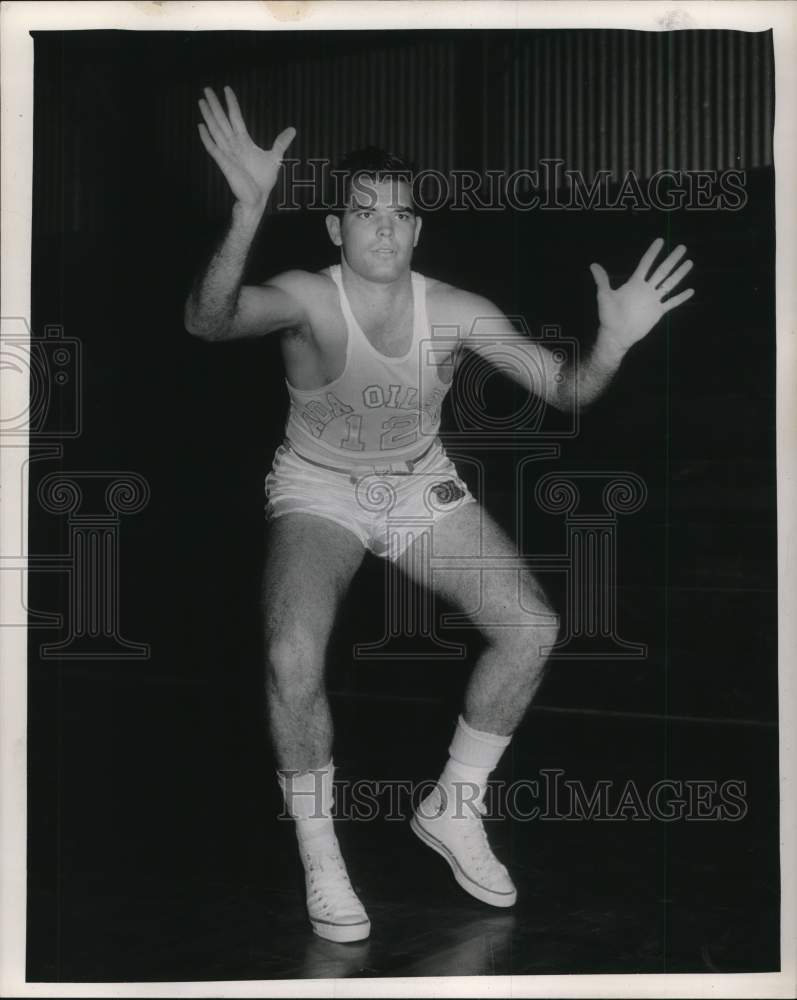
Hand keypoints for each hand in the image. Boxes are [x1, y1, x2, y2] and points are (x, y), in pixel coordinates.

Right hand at [197, 85, 295, 211]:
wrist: (257, 198)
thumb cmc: (263, 180)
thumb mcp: (275, 157)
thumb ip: (281, 142)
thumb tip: (292, 130)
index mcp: (244, 142)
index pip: (236, 118)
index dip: (231, 103)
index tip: (226, 89)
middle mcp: (234, 145)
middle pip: (222, 120)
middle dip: (215, 104)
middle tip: (207, 89)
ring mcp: (228, 153)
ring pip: (216, 130)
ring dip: (208, 116)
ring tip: (201, 101)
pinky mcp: (224, 163)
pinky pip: (213, 148)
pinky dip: (207, 138)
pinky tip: (200, 126)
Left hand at [590, 238, 694, 350]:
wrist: (616, 335)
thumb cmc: (608, 316)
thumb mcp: (604, 296)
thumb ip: (602, 280)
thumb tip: (593, 265)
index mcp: (634, 283)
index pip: (646, 264)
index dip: (653, 252)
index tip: (660, 241)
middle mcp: (646, 289)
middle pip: (662, 270)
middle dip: (672, 259)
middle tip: (682, 247)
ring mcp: (653, 300)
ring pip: (669, 284)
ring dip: (680, 274)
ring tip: (689, 262)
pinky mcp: (658, 312)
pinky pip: (672, 303)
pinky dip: (681, 297)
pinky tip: (691, 291)